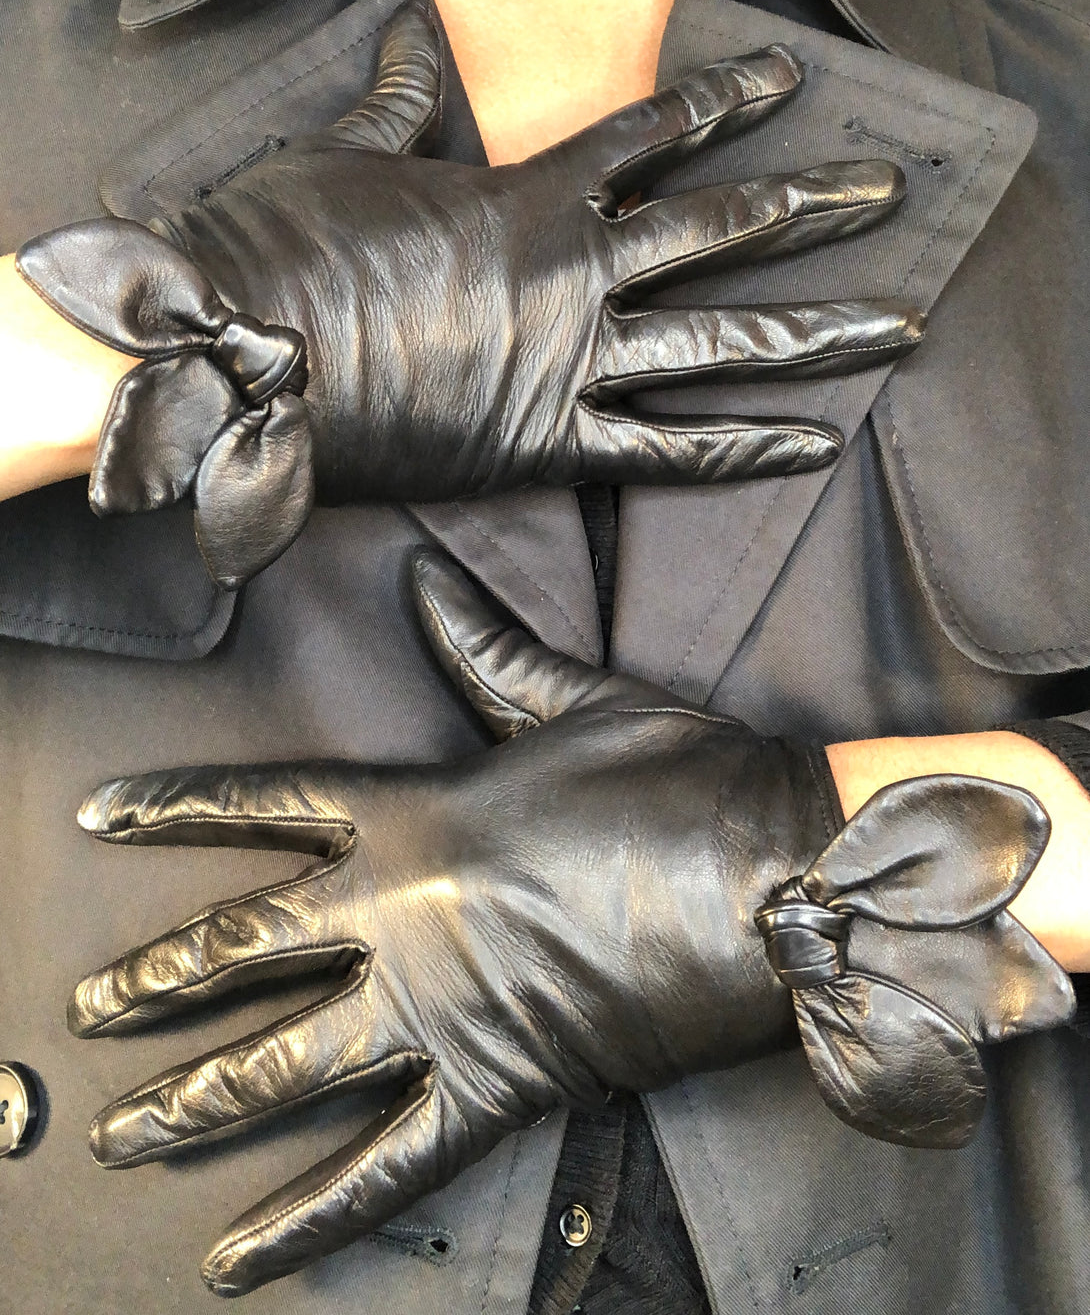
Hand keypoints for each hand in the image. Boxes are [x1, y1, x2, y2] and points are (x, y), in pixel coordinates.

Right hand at [18, 0, 920, 585]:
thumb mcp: (346, 151)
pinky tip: (815, 442)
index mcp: (531, 192)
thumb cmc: (283, 245)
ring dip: (821, 330)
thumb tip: (411, 26)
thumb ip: (403, 97)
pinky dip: (745, 449)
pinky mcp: (551, 443)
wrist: (237, 355)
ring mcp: (574, 359)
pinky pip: (671, 451)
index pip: (654, 134)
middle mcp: (577, 269)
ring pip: (726, 341)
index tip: (789, 83)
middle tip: (891, 190)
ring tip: (901, 322)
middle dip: (818, 204)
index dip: (727, 103)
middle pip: (726, 229)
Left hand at [69, 552, 1071, 1295]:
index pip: (262, 804)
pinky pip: (382, 1170)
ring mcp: (438, 1008)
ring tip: (121, 1132)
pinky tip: (238, 1257)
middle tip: (89, 1007)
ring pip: (284, 1066)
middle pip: (242, 949)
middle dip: (154, 979)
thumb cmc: (679, 777)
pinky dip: (306, 1220)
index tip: (105, 818)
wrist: (775, 873)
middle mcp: (400, 913)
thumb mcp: (568, 695)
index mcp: (412, 810)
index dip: (174, 808)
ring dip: (192, 1101)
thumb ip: (480, 643)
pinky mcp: (495, 1085)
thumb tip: (425, 577)